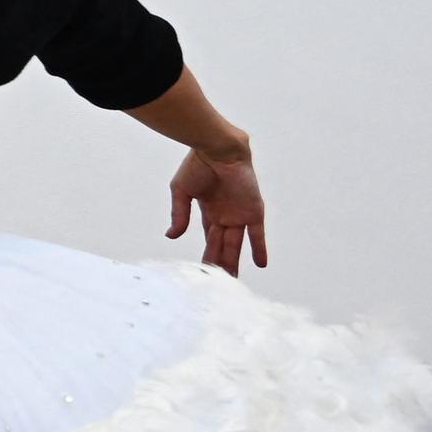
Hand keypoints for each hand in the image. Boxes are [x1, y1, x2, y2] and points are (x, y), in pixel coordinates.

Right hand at [168, 148, 267, 274]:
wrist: (217, 149)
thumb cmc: (197, 165)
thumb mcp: (181, 191)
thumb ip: (179, 214)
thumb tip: (171, 236)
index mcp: (208, 211)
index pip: (209, 238)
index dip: (207, 253)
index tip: (203, 271)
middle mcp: (225, 215)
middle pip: (222, 245)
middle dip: (220, 263)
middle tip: (218, 282)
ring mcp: (239, 214)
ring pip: (236, 244)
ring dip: (234, 261)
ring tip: (232, 280)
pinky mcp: (253, 211)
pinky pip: (257, 234)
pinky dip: (259, 248)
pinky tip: (260, 264)